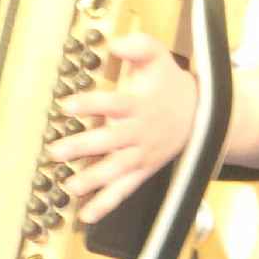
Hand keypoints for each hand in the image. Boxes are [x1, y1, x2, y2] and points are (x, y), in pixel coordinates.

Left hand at [48, 35, 198, 223]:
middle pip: (109, 140)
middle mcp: (139, 132)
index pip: (113, 104)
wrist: (202, 115)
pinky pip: (125, 190)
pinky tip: (86, 215)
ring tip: (70, 186)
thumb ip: (139, 47)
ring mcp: (141, 155)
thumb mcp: (159, 58)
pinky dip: (106, 204)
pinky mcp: (142, 171)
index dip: (91, 104)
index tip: (67, 105)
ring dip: (93, 179)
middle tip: (55, 151)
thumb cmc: (170, 85)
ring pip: (116, 169)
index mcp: (140, 105)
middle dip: (82, 146)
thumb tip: (114, 43)